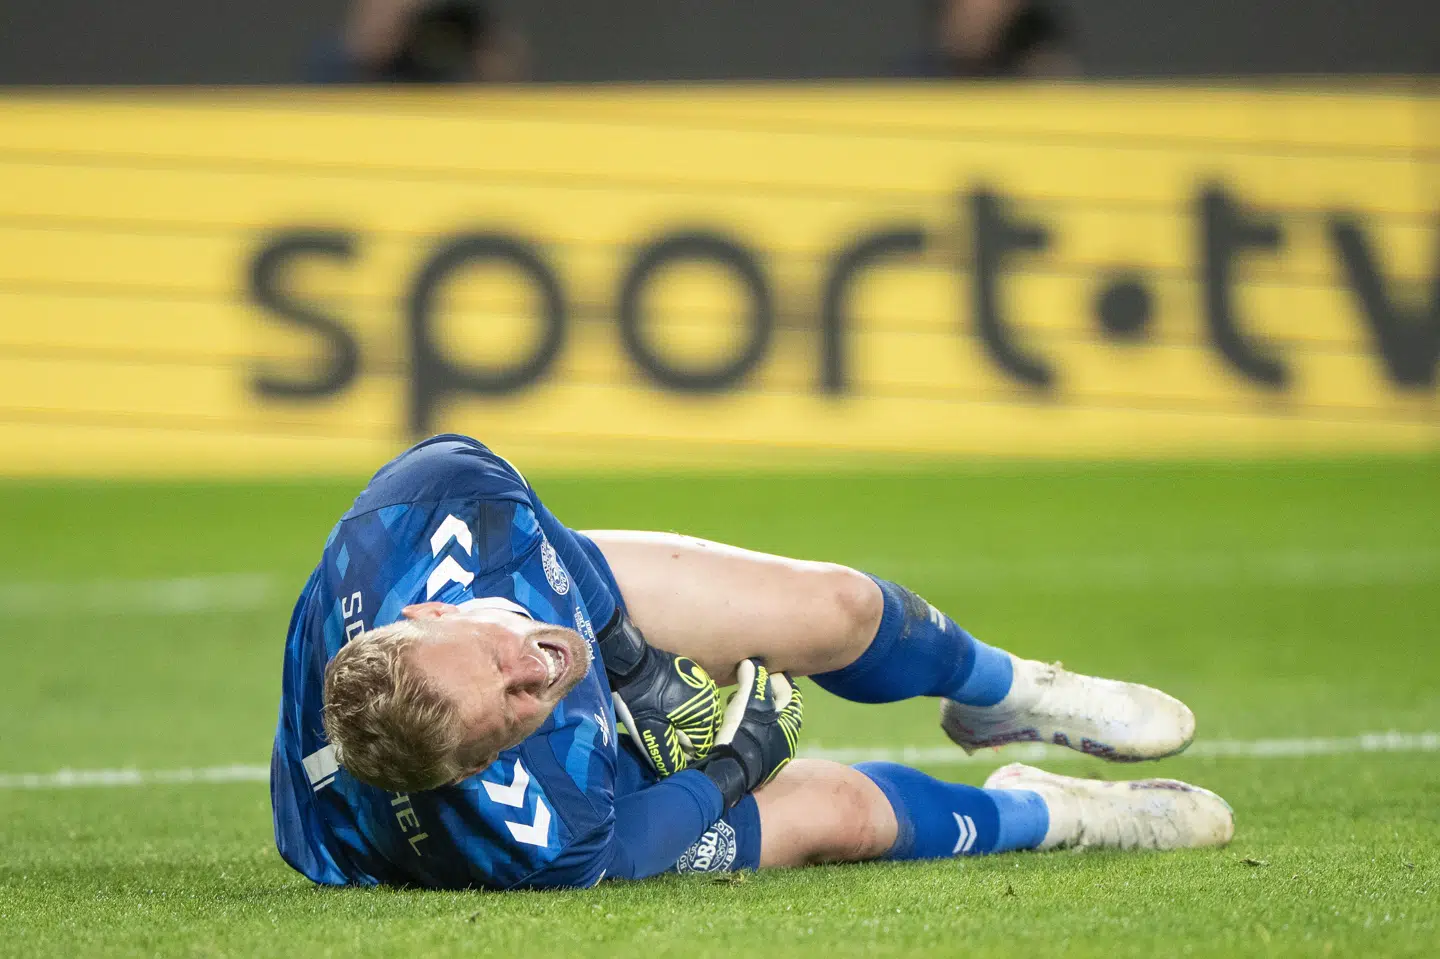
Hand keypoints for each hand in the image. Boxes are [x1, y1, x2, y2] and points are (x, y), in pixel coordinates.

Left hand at [601, 612, 720, 776]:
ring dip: (682, 725)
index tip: (664, 750)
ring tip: (661, 723)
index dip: (682, 754)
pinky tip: (665, 710)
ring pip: (697, 718)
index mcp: (707, 713)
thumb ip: (668, 757)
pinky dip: (682, 711)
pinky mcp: (694, 677)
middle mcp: (713, 699)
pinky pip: (693, 704)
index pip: (702, 747)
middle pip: (702, 732)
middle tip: (661, 735)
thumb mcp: (652, 733)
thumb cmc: (641, 700)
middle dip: (683, 739)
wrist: (630, 663)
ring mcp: (705, 685)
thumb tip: (680, 774)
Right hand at [694, 659, 803, 806]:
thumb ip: (753, 680)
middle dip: (761, 693)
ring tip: (734, 703)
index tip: (757, 670)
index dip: (774, 677)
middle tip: (744, 686)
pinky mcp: (761, 762)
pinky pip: (758, 735)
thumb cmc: (743, 735)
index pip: (789, 691)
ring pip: (767, 722)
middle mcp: (787, 737)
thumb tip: (751, 663)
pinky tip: (732, 724)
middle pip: (778, 706)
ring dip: (752, 709)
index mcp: (791, 722)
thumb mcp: (747, 702)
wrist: (730, 775)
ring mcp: (775, 752)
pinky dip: (747, 725)